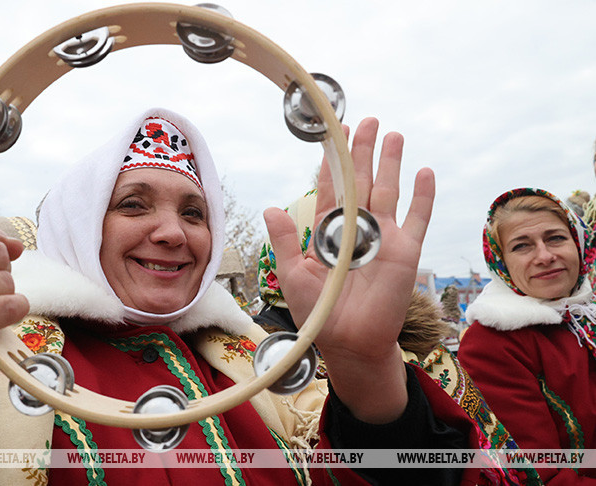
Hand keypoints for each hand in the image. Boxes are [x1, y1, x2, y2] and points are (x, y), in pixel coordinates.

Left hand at [264, 118, 434, 422]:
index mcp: (329, 232)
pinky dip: (423, 197)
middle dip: (363, 151)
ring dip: (391, 163)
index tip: (333, 134)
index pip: (333, 188)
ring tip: (393, 134)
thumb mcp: (294, 274)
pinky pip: (418, 219)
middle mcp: (358, 229)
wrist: (348, 343)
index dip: (333, 162)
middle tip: (367, 121)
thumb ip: (287, 240)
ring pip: (388, 191)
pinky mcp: (406, 252)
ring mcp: (384, 238)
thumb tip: (271, 207)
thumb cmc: (318, 313)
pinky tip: (424, 172)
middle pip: (361, 181)